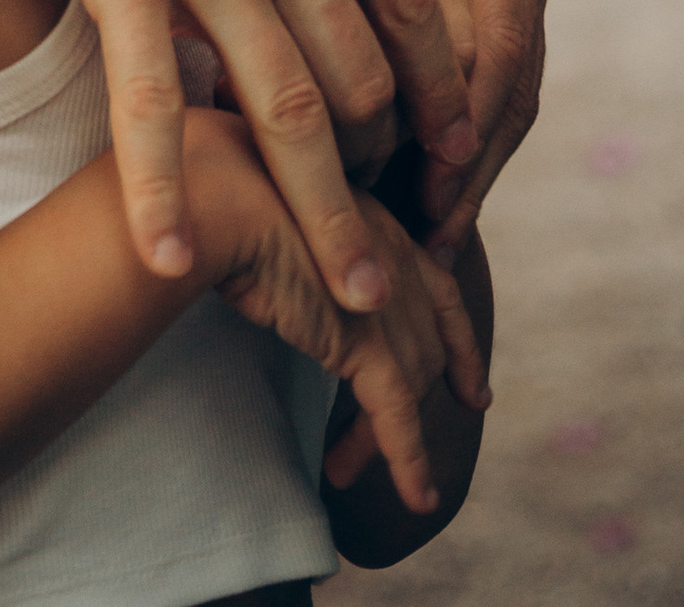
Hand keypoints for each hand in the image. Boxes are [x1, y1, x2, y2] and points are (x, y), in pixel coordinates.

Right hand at [0, 0, 476, 315]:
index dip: (442, 77)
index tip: (457, 140)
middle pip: (359, 75)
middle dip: (391, 170)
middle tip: (406, 249)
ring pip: (281, 107)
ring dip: (321, 210)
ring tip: (347, 297)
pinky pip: (146, 95)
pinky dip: (161, 181)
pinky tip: (170, 256)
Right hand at [185, 109, 489, 521]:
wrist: (214, 195)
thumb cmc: (217, 187)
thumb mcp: (268, 205)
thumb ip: (291, 232)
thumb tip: (269, 247)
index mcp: (369, 218)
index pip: (433, 281)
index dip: (456, 333)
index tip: (469, 379)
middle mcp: (391, 257)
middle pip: (428, 338)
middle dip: (435, 383)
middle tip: (444, 419)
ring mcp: (383, 301)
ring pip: (409, 384)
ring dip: (392, 439)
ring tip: (346, 468)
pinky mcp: (363, 343)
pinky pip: (397, 418)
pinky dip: (410, 462)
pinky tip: (417, 496)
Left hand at [304, 0, 553, 254]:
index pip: (478, 41)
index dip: (442, 125)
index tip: (397, 192)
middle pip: (499, 82)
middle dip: (454, 169)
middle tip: (399, 251)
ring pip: (505, 75)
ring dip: (464, 155)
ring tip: (414, 235)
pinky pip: (498, 41)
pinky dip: (471, 105)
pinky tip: (433, 156)